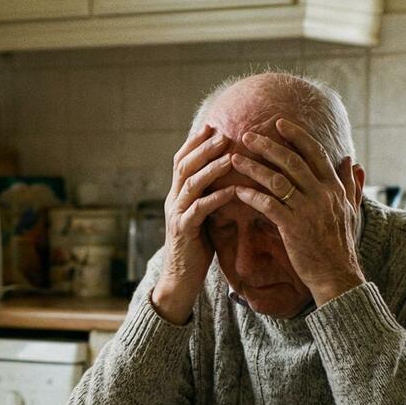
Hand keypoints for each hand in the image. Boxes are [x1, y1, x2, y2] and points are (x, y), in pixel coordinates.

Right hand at [150, 124, 239, 324]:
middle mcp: (173, 200)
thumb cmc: (196, 248)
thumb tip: (227, 177)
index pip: (181, 160)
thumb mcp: (201, 216)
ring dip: (211, 166)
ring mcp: (176, 214)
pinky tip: (232, 189)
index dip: (194, 142)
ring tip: (230, 154)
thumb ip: (207, 196)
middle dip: (203, 147)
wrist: (180, 279)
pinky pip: (200, 209)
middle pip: (184, 165)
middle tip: (224, 133)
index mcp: (176, 195)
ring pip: (191, 183)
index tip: (212, 125)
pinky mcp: (185, 231)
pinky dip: (217, 197)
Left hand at [228, 118, 365, 305]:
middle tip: (247, 134)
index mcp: (334, 187)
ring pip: (277, 179)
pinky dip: (251, 195)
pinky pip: (268, 204)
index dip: (297, 136)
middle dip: (268, 145)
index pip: (315, 153)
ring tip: (234, 158)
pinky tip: (237, 189)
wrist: (337, 275)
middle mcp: (322, 194)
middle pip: (292, 161)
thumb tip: (351, 161)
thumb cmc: (339, 244)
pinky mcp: (293, 227)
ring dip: (253, 167)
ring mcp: (307, 209)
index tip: (279, 123)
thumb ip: (349, 184)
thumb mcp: (350, 209)